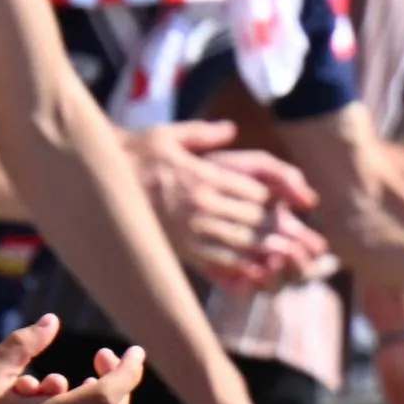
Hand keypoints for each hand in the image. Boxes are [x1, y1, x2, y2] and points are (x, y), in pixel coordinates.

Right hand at [128, 120, 323, 291]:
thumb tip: (230, 129)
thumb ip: (202, 133)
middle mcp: (202, 202)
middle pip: (254, 218)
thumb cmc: (133, 155)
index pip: (253, 190)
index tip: (293, 209)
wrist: (95, 182)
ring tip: (293, 260)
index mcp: (204, 175)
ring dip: (269, 252)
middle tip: (307, 243)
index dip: (277, 201)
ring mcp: (191, 227)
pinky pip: (216, 260)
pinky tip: (257, 273)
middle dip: (283, 231)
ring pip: (241, 241)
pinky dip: (240, 268)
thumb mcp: (168, 134)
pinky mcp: (179, 246)